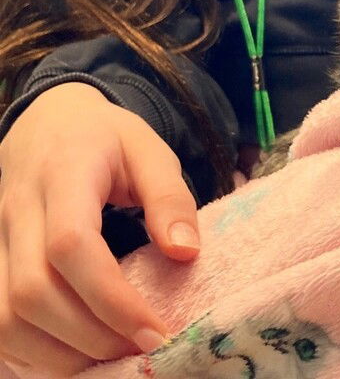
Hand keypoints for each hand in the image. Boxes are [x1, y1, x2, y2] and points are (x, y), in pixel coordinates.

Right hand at [0, 83, 200, 375]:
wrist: (49, 120)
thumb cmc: (106, 138)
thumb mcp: (149, 149)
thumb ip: (169, 197)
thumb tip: (186, 253)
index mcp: (64, 173)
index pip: (70, 244)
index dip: (109, 297)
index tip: (154, 329)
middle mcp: (19, 208)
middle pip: (32, 290)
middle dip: (89, 334)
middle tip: (140, 350)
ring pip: (4, 316)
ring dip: (56, 354)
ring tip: (111, 358)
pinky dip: (29, 353)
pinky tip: (74, 355)